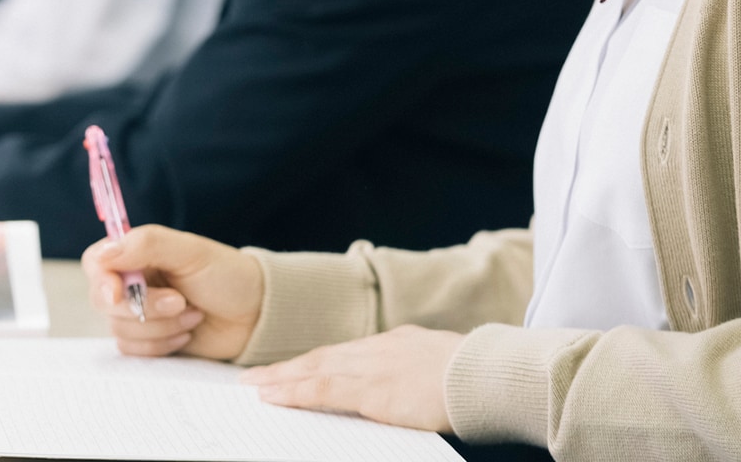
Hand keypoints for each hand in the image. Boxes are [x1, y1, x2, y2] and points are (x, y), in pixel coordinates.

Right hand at [81, 224, 263, 360]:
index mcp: (136, 253)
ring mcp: (138, 315)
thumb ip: (146, 245)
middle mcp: (131, 282)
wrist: (256, 315)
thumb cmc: (226, 275)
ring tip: (193, 314)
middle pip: (103, 301)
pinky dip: (163, 344)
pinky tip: (187, 332)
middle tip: (181, 301)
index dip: (102, 281)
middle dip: (145, 307)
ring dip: (162, 327)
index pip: (96, 263)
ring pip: (121, 330)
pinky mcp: (149, 342)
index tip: (118, 293)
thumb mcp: (190, 251)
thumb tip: (105, 254)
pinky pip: (135, 351)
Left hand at [240, 326, 462, 432]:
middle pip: (320, 358)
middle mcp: (376, 349)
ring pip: (312, 370)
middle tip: (254, 377)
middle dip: (286, 368)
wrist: (487, 374)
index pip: (343, 354)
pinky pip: (321, 390)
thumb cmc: (477, 377)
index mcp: (395, 343)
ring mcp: (371, 367)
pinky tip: (274, 397)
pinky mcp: (370, 389)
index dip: (314, 362)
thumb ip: (417, 374)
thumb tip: (408, 388)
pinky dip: (294, 392)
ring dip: (280, 379)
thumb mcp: (441, 369)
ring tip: (253, 387)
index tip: (291, 368)